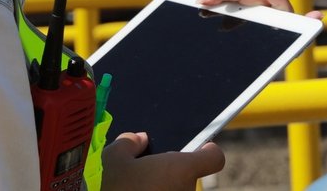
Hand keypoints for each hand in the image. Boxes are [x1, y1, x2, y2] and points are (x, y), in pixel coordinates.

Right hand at [100, 133, 222, 189]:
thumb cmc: (113, 187)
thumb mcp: (113, 158)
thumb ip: (130, 142)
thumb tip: (139, 140)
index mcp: (180, 170)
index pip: (214, 158)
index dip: (207, 151)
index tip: (200, 147)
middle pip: (189, 176)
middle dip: (172, 172)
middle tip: (147, 172)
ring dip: (164, 188)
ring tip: (137, 187)